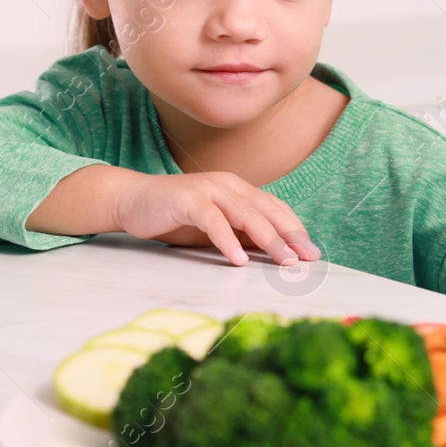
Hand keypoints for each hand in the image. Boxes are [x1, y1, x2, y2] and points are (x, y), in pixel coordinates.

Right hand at [112, 171, 319, 266]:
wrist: (133, 200)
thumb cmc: (177, 216)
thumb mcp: (217, 227)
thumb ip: (242, 234)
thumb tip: (275, 254)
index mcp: (239, 189)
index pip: (275, 208)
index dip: (295, 229)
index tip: (312, 253)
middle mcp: (229, 185)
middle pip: (267, 212)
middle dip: (290, 236)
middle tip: (307, 259)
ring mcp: (209, 190)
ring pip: (246, 216)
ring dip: (269, 240)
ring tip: (284, 261)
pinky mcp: (188, 200)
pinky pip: (213, 221)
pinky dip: (228, 240)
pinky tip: (238, 260)